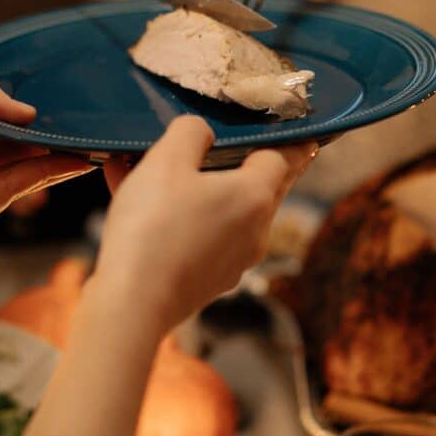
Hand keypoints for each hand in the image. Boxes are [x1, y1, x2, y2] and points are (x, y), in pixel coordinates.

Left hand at [0, 76, 94, 260]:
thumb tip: (25, 112)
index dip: (11, 104)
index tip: (44, 96)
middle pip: (5, 139)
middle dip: (38, 129)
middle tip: (73, 117)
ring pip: (17, 164)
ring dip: (51, 151)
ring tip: (85, 137)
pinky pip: (16, 187)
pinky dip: (47, 173)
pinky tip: (73, 159)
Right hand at [94, 117, 316, 333]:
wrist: (132, 304)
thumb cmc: (153, 227)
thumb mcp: (166, 160)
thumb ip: (190, 132)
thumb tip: (201, 133)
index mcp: (256, 196)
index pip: (286, 158)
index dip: (291, 140)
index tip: (303, 133)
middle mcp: (255, 231)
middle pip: (259, 186)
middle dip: (245, 163)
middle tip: (238, 144)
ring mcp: (234, 261)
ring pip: (223, 210)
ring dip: (198, 188)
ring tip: (152, 168)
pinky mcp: (208, 280)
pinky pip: (200, 234)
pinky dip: (180, 215)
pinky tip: (135, 200)